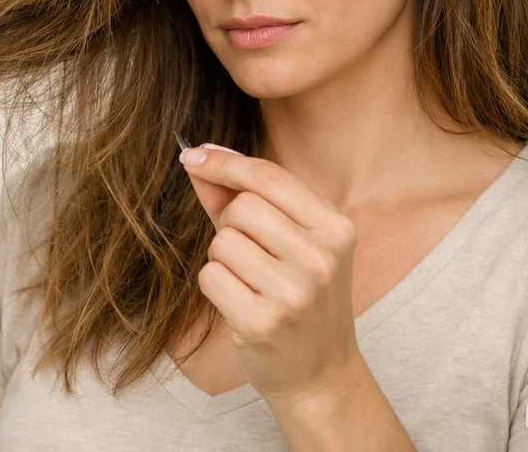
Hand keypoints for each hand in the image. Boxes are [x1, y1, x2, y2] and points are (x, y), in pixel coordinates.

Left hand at [180, 143, 361, 403]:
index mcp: (336, 228)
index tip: (192, 154)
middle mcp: (321, 258)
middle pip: (241, 207)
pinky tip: (241, 302)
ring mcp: (294, 292)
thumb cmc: (300, 296)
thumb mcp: (288, 242)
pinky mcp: (263, 322)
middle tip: (249, 252)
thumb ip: (240, 197)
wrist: (320, 373)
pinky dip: (215, 285)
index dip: (223, 162)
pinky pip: (210, 276)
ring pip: (222, 242)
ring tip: (249, 280)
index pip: (268, 175)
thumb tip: (197, 158)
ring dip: (222, 257)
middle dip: (230, 223)